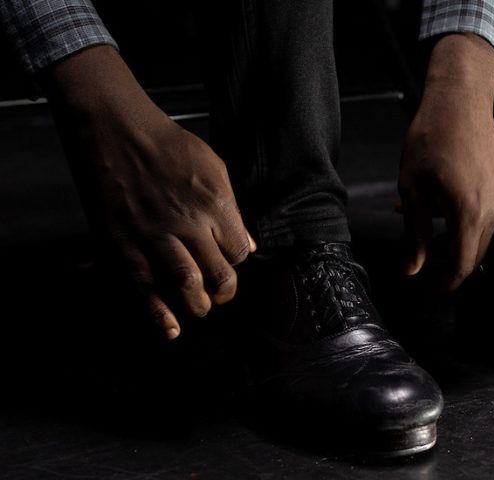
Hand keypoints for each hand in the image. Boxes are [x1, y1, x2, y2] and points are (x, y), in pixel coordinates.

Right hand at [41, 46, 255, 338]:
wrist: (115, 130)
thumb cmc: (167, 143)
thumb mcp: (213, 166)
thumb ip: (232, 208)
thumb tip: (247, 244)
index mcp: (215, 203)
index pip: (238, 252)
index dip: (236, 263)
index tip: (229, 264)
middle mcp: (189, 223)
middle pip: (218, 275)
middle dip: (224, 292)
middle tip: (220, 294)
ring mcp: (155, 236)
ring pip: (187, 286)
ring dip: (198, 305)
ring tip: (200, 307)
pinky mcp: (123, 244)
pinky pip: (145, 286)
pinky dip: (158, 314)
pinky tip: (170, 330)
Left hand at [399, 34, 493, 291]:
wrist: (461, 99)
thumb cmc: (430, 139)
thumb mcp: (412, 189)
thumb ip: (416, 233)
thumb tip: (412, 270)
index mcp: (469, 212)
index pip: (462, 264)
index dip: (446, 284)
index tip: (430, 295)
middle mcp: (493, 209)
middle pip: (475, 254)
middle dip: (451, 269)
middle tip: (427, 275)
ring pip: (479, 236)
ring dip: (454, 243)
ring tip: (423, 235)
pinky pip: (483, 216)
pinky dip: (462, 223)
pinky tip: (435, 210)